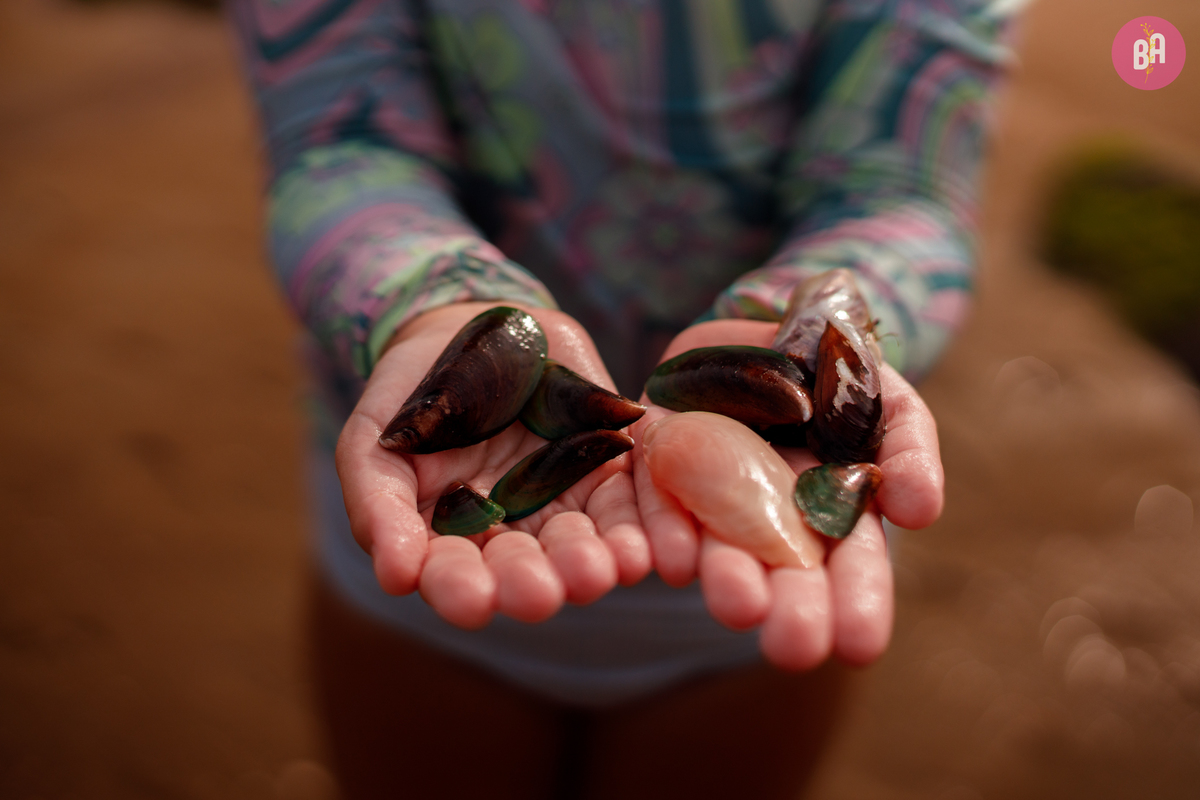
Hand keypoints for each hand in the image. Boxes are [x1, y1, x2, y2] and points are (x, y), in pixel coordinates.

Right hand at [336, 303, 650, 628]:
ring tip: (599, 572)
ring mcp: (563, 504)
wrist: (470, 326)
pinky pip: (627, 503)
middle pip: (524, 571)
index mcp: (448, 540)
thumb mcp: (374, 441)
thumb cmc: (410, 394)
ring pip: (581, 547)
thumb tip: (397, 577)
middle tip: (542, 594)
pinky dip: (638, 528)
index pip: (454, 577)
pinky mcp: (608, 469)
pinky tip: (643, 548)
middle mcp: (512, 537)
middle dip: (532, 584)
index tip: (473, 600)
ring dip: (591, 565)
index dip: (461, 590)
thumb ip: (379, 506)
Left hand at [633, 319, 942, 669]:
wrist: (755, 326)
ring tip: (737, 607)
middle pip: (781, 570)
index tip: (857, 645)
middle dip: (790, 609)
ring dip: (727, 577)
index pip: (848, 565)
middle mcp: (765, 517)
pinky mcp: (652, 462)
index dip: (855, 603)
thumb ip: (907, 447)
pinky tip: (673, 560)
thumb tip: (919, 513)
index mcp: (829, 511)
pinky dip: (662, 528)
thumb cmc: (833, 371)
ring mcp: (705, 493)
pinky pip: (649, 500)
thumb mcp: (885, 398)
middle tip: (794, 647)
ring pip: (714, 545)